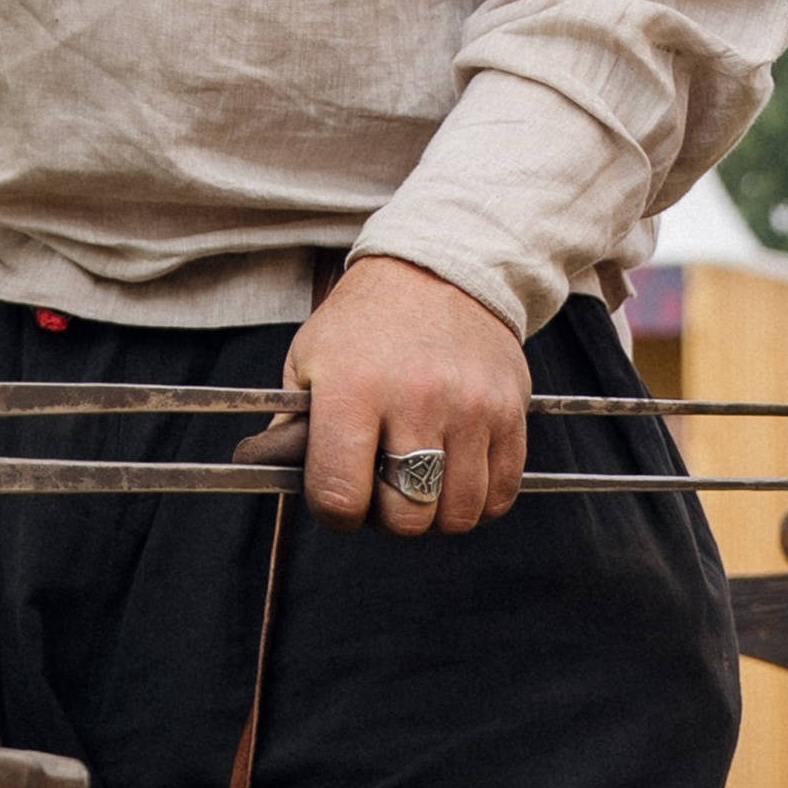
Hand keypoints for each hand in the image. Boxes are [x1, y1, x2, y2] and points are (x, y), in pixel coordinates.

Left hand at [285, 255, 530, 535]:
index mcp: (353, 388)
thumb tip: (278, 475)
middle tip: (381, 488)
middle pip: (407, 516)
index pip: (341, 493)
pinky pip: (500, 493)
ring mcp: (470, 408)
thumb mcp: (308, 358)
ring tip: (417, 478)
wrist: (435, 271)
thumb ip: (294, 425)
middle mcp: (416, 400)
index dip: (335, 514)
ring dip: (434, 511)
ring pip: (458, 514)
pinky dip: (476, 499)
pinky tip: (453, 472)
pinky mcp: (509, 412)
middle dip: (388, 517)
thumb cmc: (363, 321)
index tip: (338, 501)